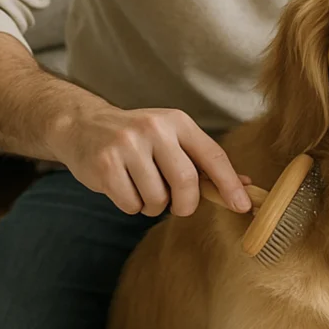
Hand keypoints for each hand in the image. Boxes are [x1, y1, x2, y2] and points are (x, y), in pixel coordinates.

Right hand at [47, 104, 252, 217]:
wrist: (82, 125)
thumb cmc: (137, 140)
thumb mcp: (172, 139)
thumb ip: (204, 162)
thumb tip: (246, 186)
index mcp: (178, 122)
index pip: (213, 156)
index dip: (230, 184)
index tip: (243, 206)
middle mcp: (155, 129)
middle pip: (186, 182)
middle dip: (185, 205)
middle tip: (176, 206)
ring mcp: (128, 145)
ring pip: (157, 198)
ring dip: (153, 206)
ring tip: (142, 189)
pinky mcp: (105, 164)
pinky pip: (130, 204)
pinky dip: (131, 206)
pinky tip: (123, 188)